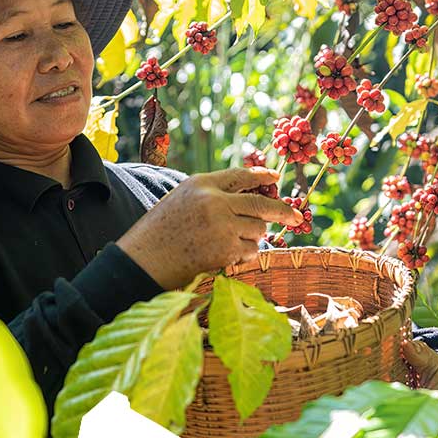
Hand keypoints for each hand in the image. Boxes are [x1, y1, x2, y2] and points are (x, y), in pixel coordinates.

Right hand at [116, 167, 304, 290]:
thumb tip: (249, 198)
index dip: (261, 176)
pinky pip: (250, 251)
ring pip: (258, 230)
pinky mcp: (224, 250)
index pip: (240, 175)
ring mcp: (221, 226)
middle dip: (281, 210)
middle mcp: (214, 201)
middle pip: (260, 203)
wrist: (141, 261)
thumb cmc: (159, 232)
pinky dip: (245, 255)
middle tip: (296, 216)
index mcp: (201, 184)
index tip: (276, 179)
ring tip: (230, 243)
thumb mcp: (182, 199)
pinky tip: (226, 256)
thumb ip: (212, 194)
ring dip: (253, 238)